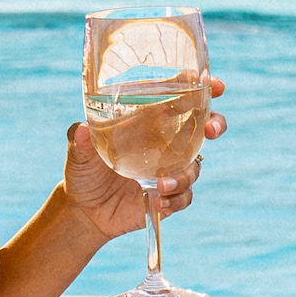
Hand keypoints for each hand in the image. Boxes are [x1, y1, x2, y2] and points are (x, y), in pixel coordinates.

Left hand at [60, 79, 226, 240]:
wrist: (85, 211)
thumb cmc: (84, 173)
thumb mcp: (78, 154)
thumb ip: (80, 141)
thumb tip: (83, 129)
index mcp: (149, 124)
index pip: (182, 100)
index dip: (203, 89)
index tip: (217, 86)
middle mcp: (166, 144)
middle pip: (205, 127)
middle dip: (216, 124)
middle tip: (211, 130)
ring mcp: (170, 170)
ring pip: (196, 167)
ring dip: (185, 175)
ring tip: (162, 185)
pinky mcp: (169, 196)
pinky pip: (185, 196)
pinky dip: (176, 199)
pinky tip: (158, 203)